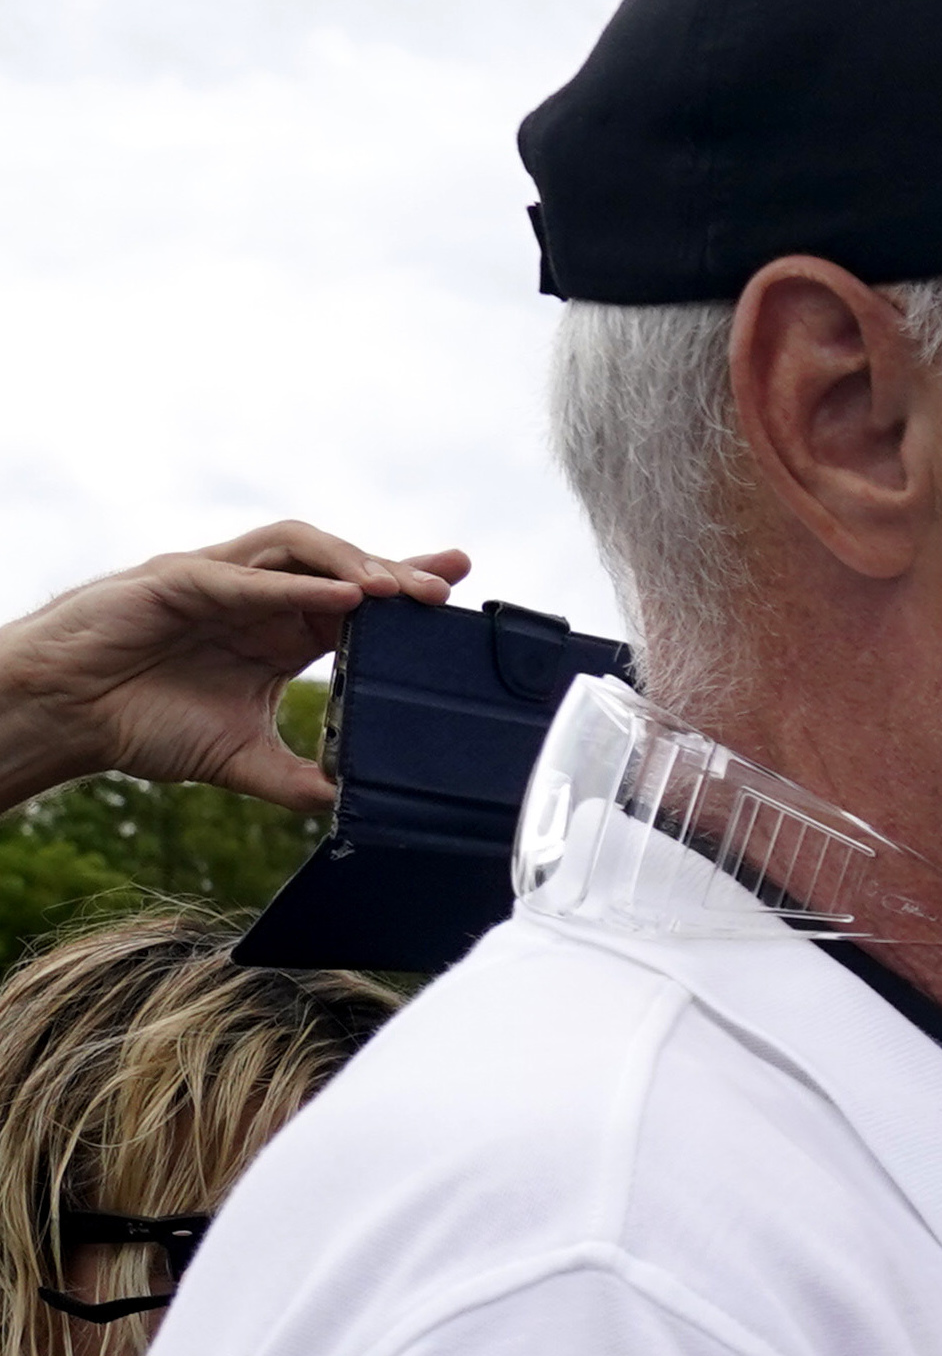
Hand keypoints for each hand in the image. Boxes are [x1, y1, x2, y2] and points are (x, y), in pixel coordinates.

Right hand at [0, 524, 467, 815]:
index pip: (358, 603)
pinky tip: (340, 597)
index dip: (405, 594)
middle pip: (340, 566)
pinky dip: (294, 584)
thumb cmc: (144, 722)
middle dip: (396, 574)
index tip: (456, 596)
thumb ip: (299, 780)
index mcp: (281, 632)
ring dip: (354, 565)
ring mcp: (219, 581)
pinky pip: (244, 575)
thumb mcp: (242, 759)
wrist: (71, 716)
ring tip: (400, 590)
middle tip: (446, 589)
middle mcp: (258, 597)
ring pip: (298, 550)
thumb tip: (352, 805)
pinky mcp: (178, 580)